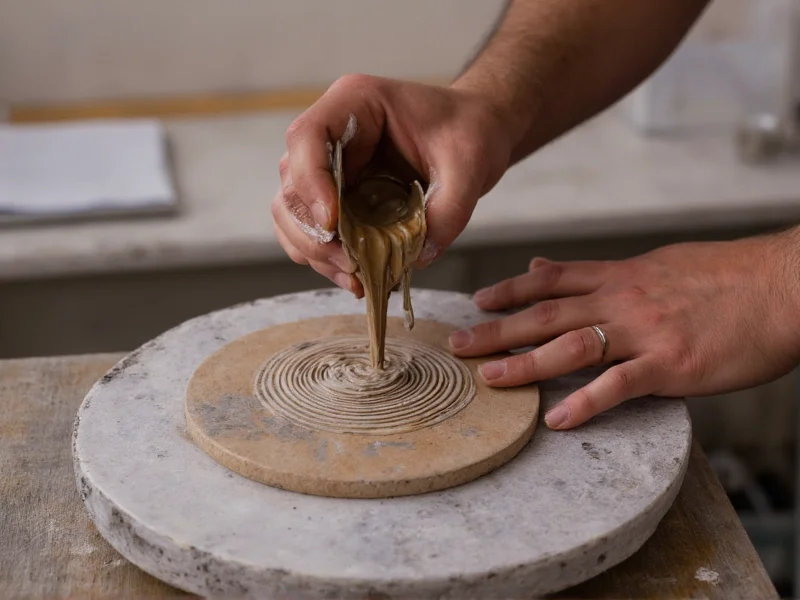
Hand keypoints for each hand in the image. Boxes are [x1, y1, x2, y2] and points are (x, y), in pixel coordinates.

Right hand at [272, 74, 513, 295]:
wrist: (476, 134)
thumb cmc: (471, 131)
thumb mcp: (470, 165)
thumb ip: (449, 210)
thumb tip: (417, 258)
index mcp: (355, 103)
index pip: (307, 137)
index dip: (311, 183)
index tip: (333, 224)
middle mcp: (331, 132)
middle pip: (292, 183)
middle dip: (314, 232)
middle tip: (351, 265)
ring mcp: (329, 166)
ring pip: (293, 212)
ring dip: (316, 251)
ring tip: (355, 278)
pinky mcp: (337, 196)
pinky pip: (313, 230)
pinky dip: (326, 258)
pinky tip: (355, 276)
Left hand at [448, 233, 799, 429]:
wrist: (782, 285)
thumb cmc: (727, 277)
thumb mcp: (658, 263)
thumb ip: (602, 273)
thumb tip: (550, 268)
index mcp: (621, 278)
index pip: (551, 280)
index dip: (510, 290)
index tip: (478, 301)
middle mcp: (622, 301)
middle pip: (546, 315)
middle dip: (498, 330)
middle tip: (458, 346)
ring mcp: (644, 332)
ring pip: (570, 347)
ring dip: (525, 363)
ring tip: (490, 378)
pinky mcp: (671, 364)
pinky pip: (618, 385)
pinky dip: (586, 402)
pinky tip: (557, 418)